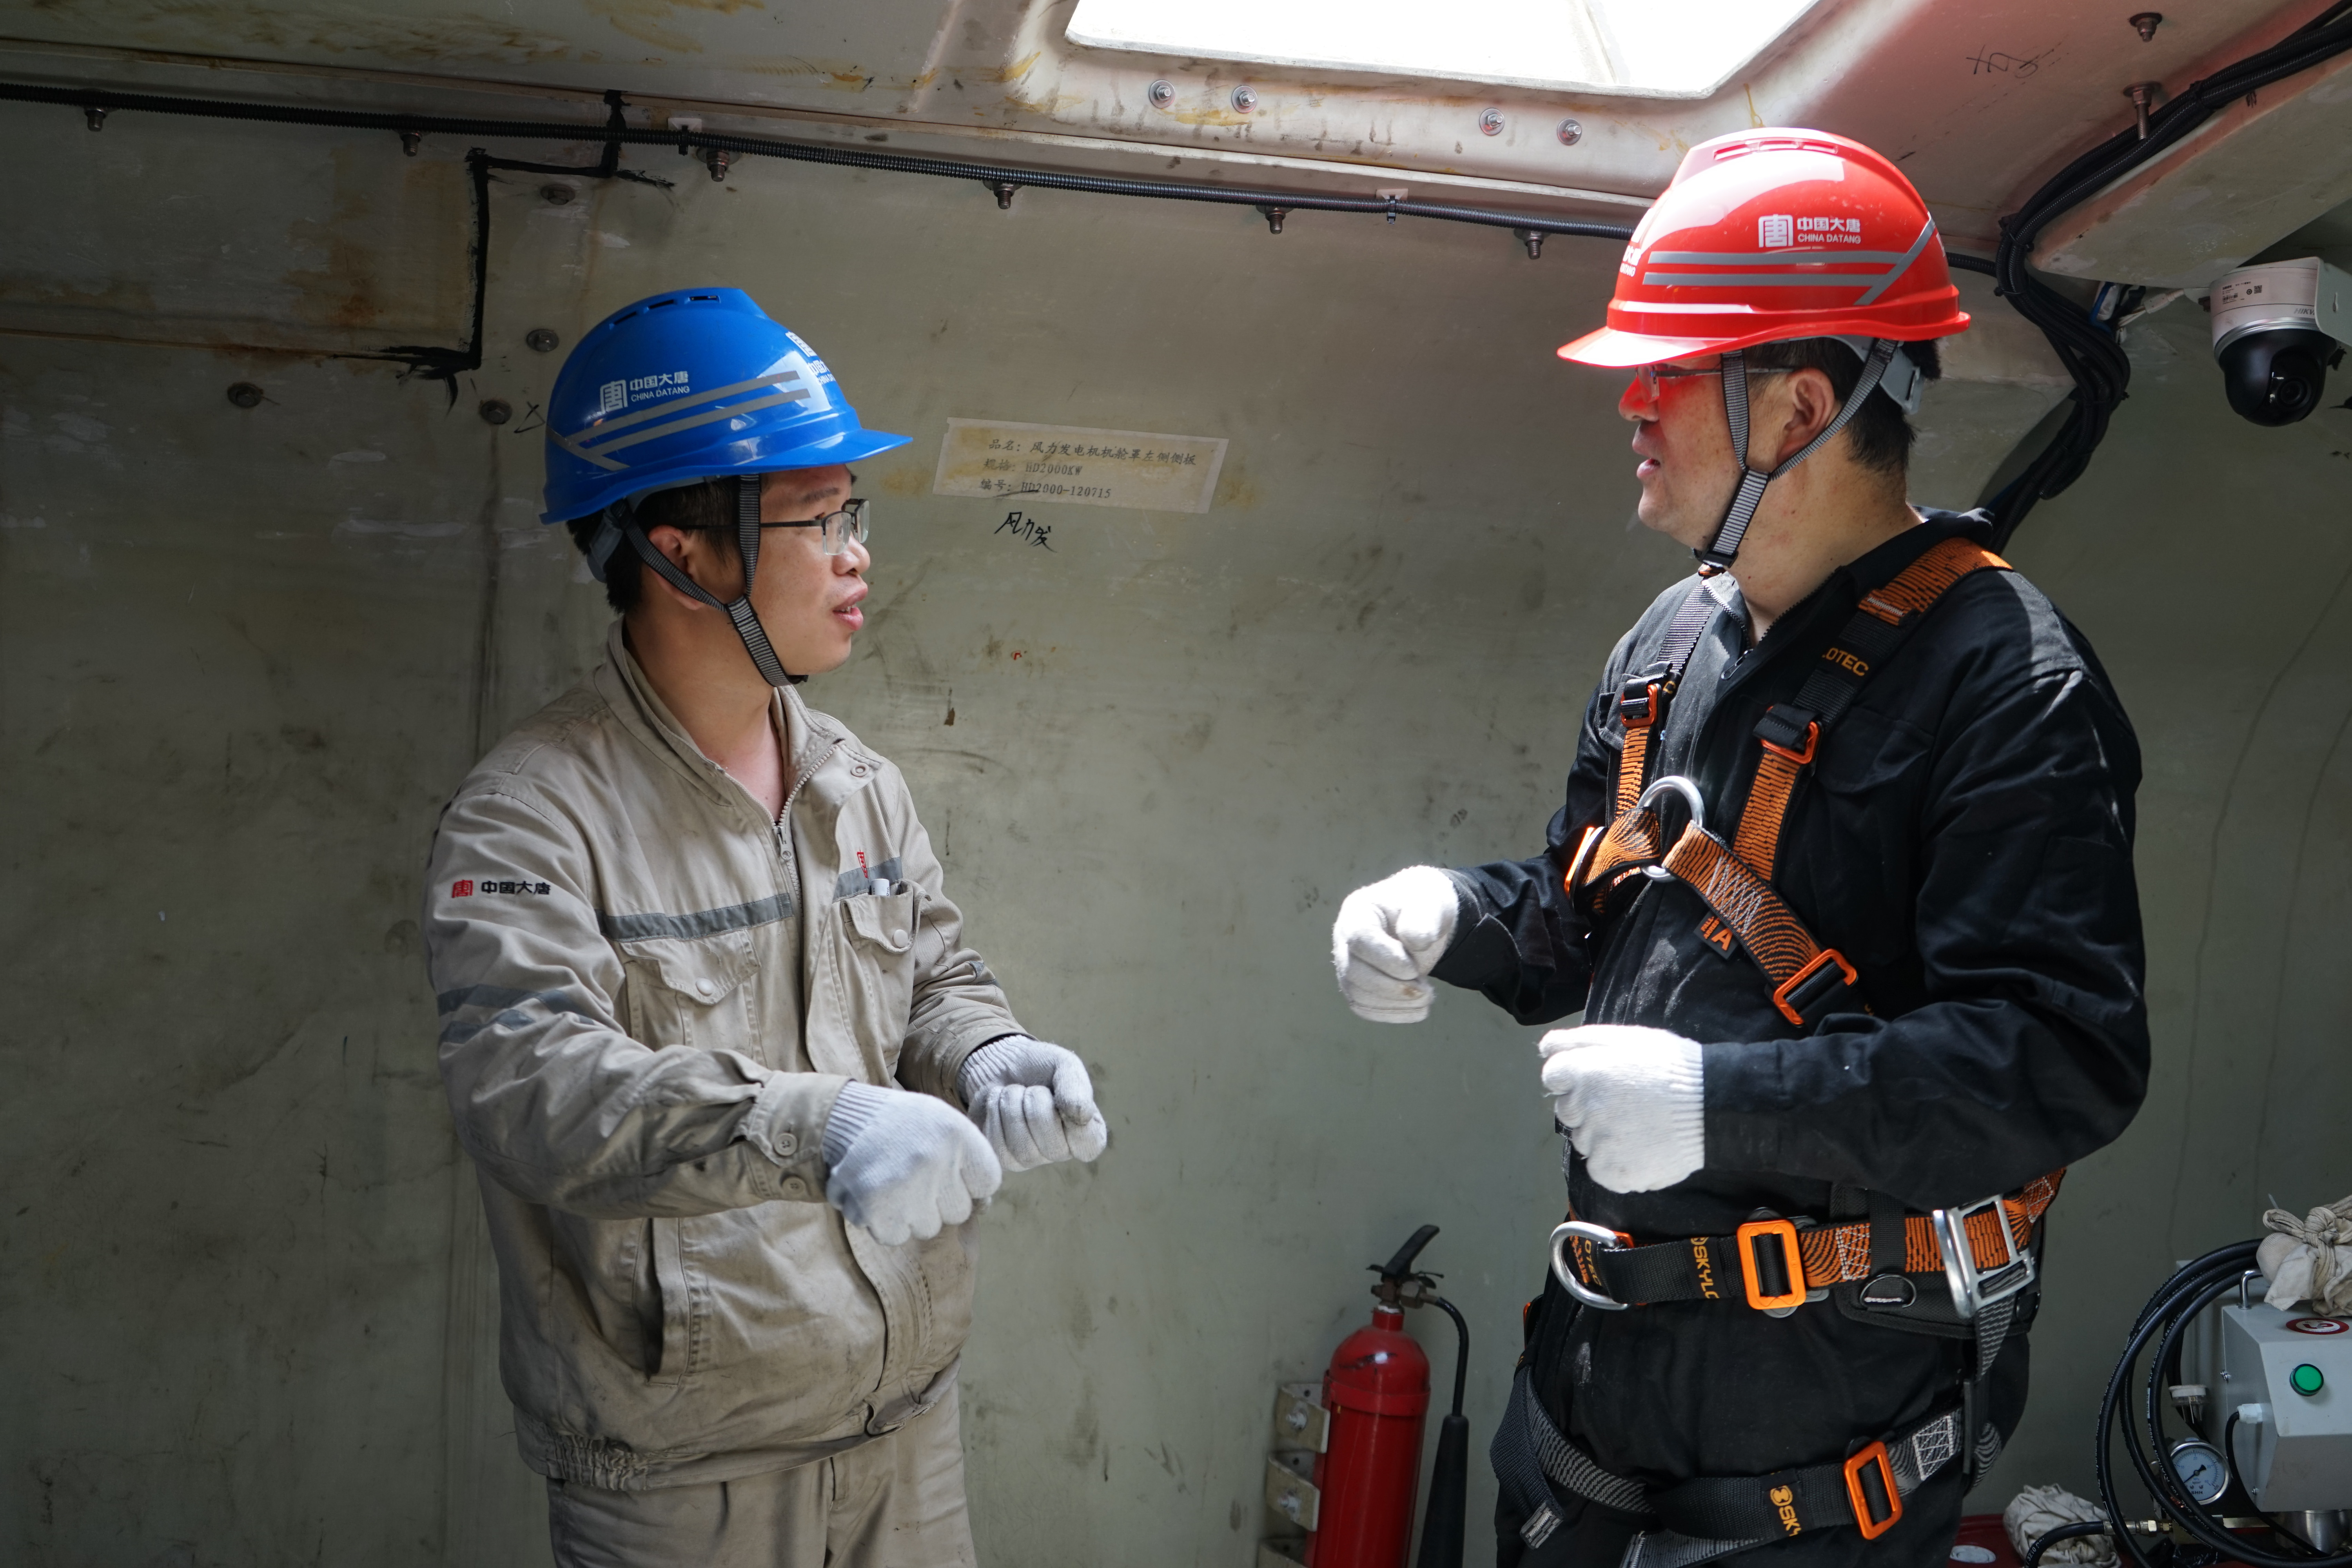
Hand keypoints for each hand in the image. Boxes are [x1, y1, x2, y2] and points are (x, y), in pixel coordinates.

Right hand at [820, 1082, 1002, 1244]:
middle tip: (914, 1175)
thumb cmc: (901, 1124)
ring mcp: (905, 1186)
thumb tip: (985, 1204)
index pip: (987, 1182)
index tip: (947, 1169)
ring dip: (911, 1213)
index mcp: (957, 1134)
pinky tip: (876, 1195)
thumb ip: (968, 1158)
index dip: (968, 1181)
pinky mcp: (876, 1207)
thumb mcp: (942, 1122)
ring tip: (893, 1182)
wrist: (843, 1119)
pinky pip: (895, 1237)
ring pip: (928, 1228)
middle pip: (959, 1211)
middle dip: (939, 1200)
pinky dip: (884, 1223)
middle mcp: (935, 1160)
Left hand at [957, 1036, 1107, 1171]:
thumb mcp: (1063, 1064)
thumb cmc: (1037, 1066)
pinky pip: (1000, 1148)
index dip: (1072, 1119)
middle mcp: (1061, 1151)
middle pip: (1053, 1147)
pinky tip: (998, 1105)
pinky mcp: (1004, 1159)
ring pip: (1023, 1149)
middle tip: (1031, 1088)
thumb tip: (1082, 1116)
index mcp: (1086, 1133)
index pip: (1089, 1146)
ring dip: (1012, 1108)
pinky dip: (995, 1117)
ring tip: (1013, 1093)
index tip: (1057, 1093)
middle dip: (1036, 1104)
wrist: (997, 1063)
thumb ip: (1076, 1086)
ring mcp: (1032, 1159)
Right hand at [1331, 866, 1459, 1022]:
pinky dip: (1392, 1014)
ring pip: (1357, 995)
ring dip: (1394, 1004)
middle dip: (1393, 987)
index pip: (1359, 939)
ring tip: (1426, 996)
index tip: (1415, 969)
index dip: (1386, 959)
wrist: (1424, 921)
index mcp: (1358, 912)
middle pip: (1353, 972)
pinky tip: (1417, 1008)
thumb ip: (1424, 919)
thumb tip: (1415, 943)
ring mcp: (1348, 964)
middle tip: (1426, 990)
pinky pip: (1364, 1008)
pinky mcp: (1357, 986)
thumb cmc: (1423, 908)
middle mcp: (1344, 939)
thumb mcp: (1431, 905)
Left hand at [1538, 1024, 1705, 1192]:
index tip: (1604, 1079)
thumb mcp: (1625, 1038)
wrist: (1712, 1108)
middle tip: (1627, 1102)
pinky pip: (1600, 1169)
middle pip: (1568, 1110)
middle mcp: (1582, 1108)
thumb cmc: (1670, 1068)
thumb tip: (1545, 1049)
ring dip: (1604, 1135)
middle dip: (1589, 1106)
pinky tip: (1641, 1147)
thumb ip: (1579, 1041)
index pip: (1554, 1076)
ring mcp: (1597, 1144)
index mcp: (1581, 1072)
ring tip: (1640, 1125)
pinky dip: (1616, 1163)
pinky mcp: (1612, 1172)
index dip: (1578, 1076)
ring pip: (1585, 1141)